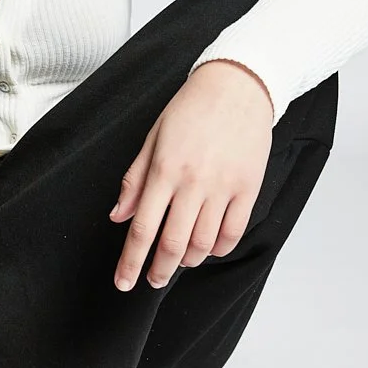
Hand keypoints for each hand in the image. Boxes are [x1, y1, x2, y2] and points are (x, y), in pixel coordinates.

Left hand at [108, 60, 273, 290]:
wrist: (237, 86)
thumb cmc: (190, 109)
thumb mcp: (153, 139)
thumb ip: (135, 180)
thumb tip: (119, 216)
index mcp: (164, 171)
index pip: (143, 229)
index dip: (131, 261)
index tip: (124, 282)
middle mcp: (193, 183)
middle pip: (172, 244)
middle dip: (159, 271)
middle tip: (153, 281)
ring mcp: (223, 187)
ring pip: (203, 243)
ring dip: (188, 260)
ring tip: (180, 260)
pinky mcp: (248, 188)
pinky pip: (233, 232)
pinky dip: (218, 248)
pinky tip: (208, 247)